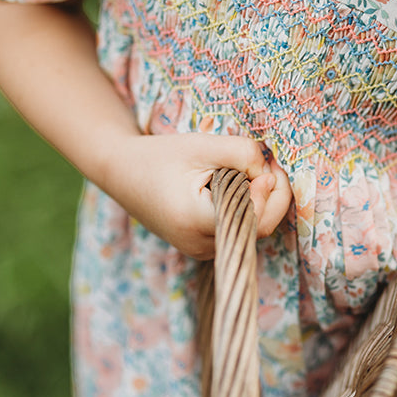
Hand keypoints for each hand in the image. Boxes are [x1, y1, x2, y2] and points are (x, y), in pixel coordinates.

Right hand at [102, 132, 291, 258]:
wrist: (123, 173)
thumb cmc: (162, 156)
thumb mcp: (204, 145)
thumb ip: (242, 153)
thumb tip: (270, 175)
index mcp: (195, 220)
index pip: (253, 218)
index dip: (270, 193)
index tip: (269, 165)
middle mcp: (198, 244)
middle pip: (256, 228)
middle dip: (273, 198)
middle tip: (271, 167)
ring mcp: (198, 251)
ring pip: (249, 232)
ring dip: (260, 204)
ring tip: (252, 174)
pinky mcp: (200, 248)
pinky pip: (235, 232)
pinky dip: (245, 210)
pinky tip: (239, 188)